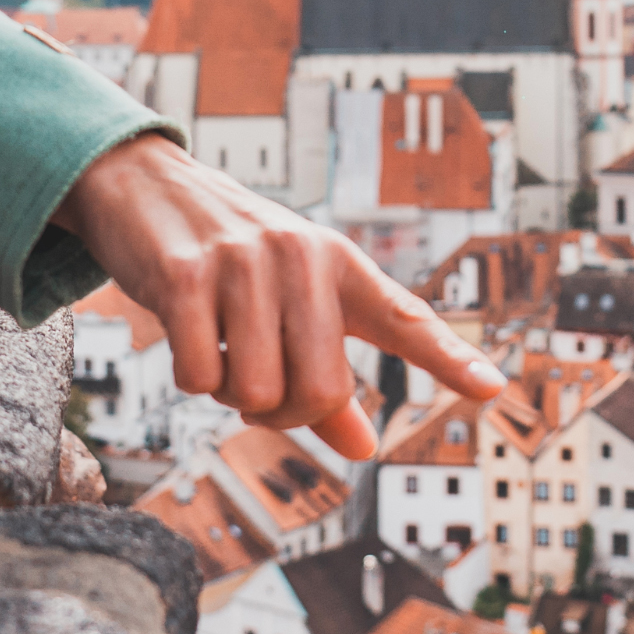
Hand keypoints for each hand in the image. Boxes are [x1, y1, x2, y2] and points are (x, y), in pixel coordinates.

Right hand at [53, 135, 503, 459]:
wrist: (142, 185)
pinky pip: (202, 379)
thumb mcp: (285, 302)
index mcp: (337, 264)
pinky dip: (193, 378)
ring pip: (259, 395)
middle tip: (256, 377)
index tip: (492, 389)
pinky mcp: (184, 277)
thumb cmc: (226, 256)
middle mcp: (301, 258)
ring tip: (221, 343)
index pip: (404, 317)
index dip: (448, 358)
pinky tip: (186, 334)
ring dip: (233, 393)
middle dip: (285, 412)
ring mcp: (243, 264)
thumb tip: (365, 448)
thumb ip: (326, 373)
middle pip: (320, 392)